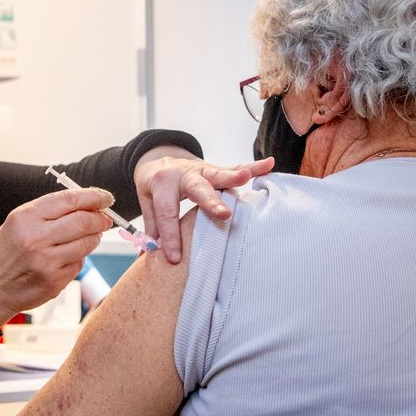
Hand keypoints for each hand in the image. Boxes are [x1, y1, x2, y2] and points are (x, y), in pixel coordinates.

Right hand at [0, 188, 114, 327]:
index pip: (70, 199)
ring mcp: (47, 262)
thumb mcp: (18, 222)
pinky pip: (79, 264)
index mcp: (26, 217)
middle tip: (105, 218)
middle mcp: (36, 238)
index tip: (105, 198)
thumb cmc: (6, 251)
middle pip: (84, 221)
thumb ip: (51, 211)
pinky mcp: (54, 281)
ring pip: (87, 243)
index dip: (94, 196)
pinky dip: (78, 258)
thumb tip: (90, 205)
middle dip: (101, 218)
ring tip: (86, 236)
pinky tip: (65, 258)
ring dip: (93, 238)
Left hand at [134, 147, 273, 262]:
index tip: (175, 258)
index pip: (167, 213)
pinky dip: (253, 167)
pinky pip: (235, 168)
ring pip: (219, 174)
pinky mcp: (215, 169)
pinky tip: (269, 164)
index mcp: (162, 183)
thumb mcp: (146, 202)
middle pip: (198, 188)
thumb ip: (152, 226)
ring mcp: (202, 170)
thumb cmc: (154, 186)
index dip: (171, 236)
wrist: (158, 158)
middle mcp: (184, 174)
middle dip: (211, 202)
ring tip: (247, 176)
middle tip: (224, 215)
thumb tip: (150, 254)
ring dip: (234, 176)